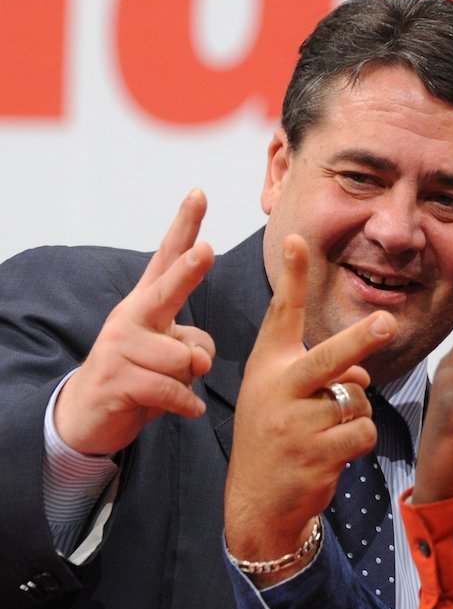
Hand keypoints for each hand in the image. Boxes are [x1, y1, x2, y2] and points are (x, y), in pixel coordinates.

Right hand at [54, 189, 216, 455]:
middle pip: (166, 292)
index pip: (166, 256)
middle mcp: (131, 317)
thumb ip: (194, 346)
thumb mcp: (173, 356)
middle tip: (207, 251)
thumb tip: (198, 359)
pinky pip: (171, 391)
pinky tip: (185, 409)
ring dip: (189, 379)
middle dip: (189, 272)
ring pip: (183, 360)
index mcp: (146, 303)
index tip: (200, 192)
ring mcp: (119, 348)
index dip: (185, 225)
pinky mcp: (116, 381)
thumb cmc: (142, 375)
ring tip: (168, 386)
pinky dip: (186, 405)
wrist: (89, 415)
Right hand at [224, 234, 396, 581]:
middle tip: (389, 321)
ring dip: (355, 413)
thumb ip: (319, 373)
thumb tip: (361, 374)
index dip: (291, 276)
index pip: (281, 314)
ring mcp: (295, 424)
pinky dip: (359, 439)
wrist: (256, 503)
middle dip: (363, 339)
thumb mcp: (281, 396)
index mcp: (267, 366)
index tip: (296, 239)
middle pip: (331, 357)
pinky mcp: (314, 455)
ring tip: (328, 432)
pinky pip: (362, 431)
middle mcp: (277, 389)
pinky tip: (334, 453)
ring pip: (357, 400)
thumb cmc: (277, 438)